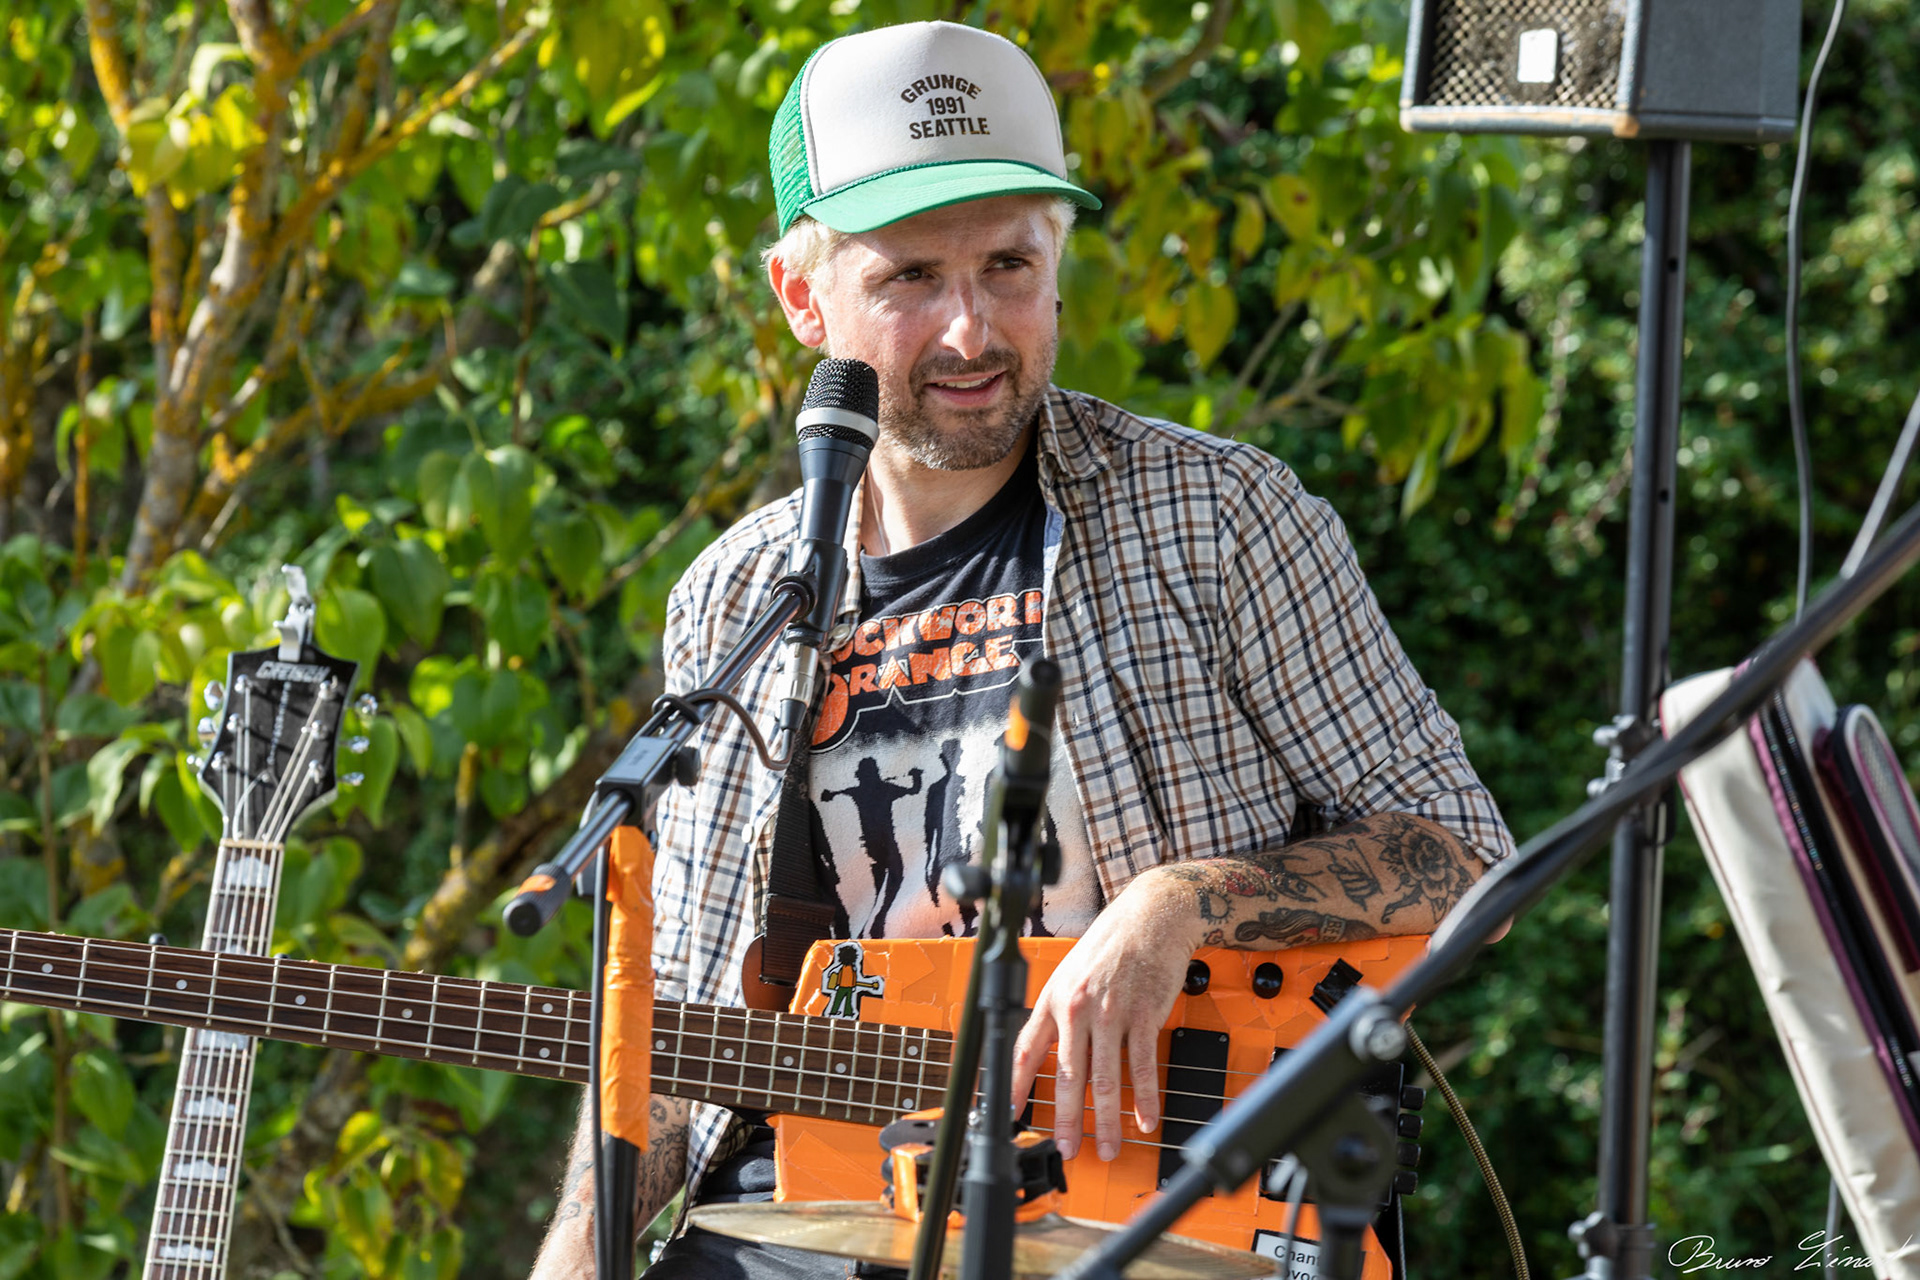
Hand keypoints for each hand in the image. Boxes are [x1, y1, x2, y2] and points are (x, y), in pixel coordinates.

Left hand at [1010, 868, 1201, 1160]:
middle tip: (1067, 1150)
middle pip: (1069, 1076)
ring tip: (1108, 1147)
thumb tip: (1045, 1051)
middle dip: (1067, 1120)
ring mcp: (1112, 1013)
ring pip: (1106, 1079)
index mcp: (1054, 999)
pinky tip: (1144, 1120)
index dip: (1017, 1086)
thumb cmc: (1110, 945)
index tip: (1011, 1116)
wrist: (1150, 917)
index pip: (1027, 1050)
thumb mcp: (1069, 973)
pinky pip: (1142, 1066)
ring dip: (1107, 1121)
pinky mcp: (1143, 1015)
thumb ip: (1057, 1013)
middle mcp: (1078, 1008)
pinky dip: (1145, 1098)